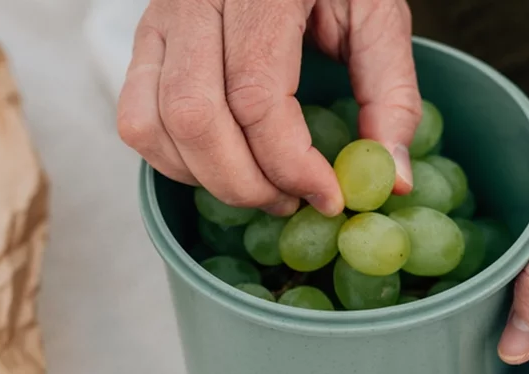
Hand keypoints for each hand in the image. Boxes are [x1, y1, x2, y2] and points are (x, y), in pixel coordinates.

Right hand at [117, 0, 419, 216]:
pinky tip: (222, 165)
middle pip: (196, 118)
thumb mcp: (378, 17)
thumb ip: (391, 97)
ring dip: (208, 179)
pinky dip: (174, 161)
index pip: (256, 96)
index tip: (329, 196)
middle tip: (292, 201)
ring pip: (155, 125)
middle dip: (247, 183)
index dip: (290, 163)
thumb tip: (392, 180)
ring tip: (262, 187)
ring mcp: (160, 18)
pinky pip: (136, 119)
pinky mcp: (144, 40)